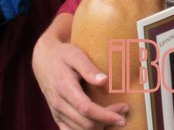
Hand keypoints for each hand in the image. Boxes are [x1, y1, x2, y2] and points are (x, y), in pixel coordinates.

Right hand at [32, 14, 128, 129]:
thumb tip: (104, 80)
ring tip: (116, 117)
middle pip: (85, 123)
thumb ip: (89, 68)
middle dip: (107, 120)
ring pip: (79, 129)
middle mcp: (58, 104)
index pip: (87, 109)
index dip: (106, 115)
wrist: (44, 59)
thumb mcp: (76, 55)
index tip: (123, 112)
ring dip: (99, 127)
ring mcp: (56, 112)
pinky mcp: (57, 115)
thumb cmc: (63, 55)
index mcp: (64, 89)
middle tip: (125, 111)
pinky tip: (100, 125)